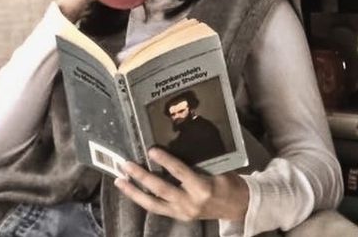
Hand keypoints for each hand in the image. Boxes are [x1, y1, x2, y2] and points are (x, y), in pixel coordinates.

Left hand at [114, 148, 249, 222]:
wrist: (238, 207)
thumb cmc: (229, 182)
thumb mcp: (219, 168)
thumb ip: (199, 161)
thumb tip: (179, 141)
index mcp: (202, 188)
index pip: (180, 173)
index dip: (165, 161)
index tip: (151, 150)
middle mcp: (190, 203)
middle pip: (161, 190)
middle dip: (142, 177)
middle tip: (126, 164)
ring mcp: (183, 213)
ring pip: (153, 204)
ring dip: (134, 192)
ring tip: (120, 180)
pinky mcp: (179, 217)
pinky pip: (157, 208)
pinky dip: (143, 199)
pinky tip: (131, 190)